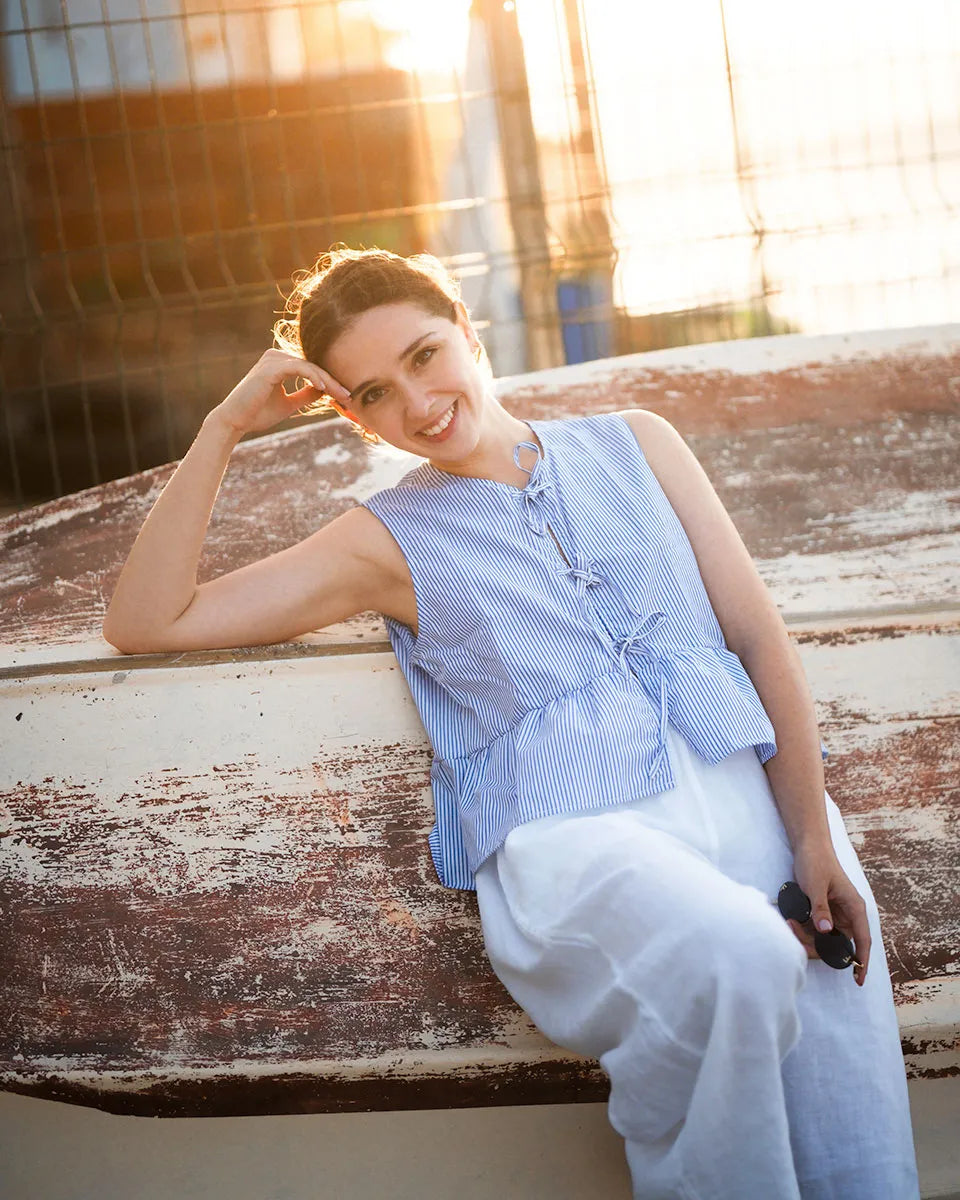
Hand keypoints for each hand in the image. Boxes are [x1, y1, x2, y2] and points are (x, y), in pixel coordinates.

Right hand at [211, 348, 351, 436]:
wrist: (234, 421)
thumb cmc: (258, 413)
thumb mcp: (289, 404)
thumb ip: (306, 394)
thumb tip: (326, 390)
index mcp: (280, 363)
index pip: (311, 369)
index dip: (330, 382)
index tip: (346, 396)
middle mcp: (276, 356)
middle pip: (313, 366)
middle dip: (333, 381)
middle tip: (350, 395)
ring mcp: (272, 359)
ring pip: (309, 367)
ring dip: (328, 381)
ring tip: (342, 394)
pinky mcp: (270, 367)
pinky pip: (298, 368)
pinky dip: (312, 377)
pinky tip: (324, 388)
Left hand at [786, 842, 870, 986]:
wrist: (808, 846)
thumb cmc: (817, 862)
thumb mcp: (816, 885)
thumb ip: (820, 908)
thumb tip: (826, 931)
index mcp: (855, 908)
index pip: (863, 941)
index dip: (862, 962)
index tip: (858, 980)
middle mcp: (847, 915)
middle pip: (838, 944)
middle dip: (817, 946)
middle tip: (795, 932)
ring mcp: (834, 915)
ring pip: (824, 939)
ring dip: (807, 938)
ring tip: (789, 922)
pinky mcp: (822, 913)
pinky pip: (815, 930)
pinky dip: (803, 930)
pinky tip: (791, 919)